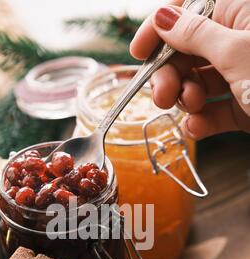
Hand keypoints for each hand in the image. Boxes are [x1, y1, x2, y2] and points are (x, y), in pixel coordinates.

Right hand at [130, 0, 249, 138]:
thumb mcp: (237, 52)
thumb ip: (196, 34)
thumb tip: (161, 18)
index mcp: (240, 11)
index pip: (188, 10)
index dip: (159, 29)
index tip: (138, 52)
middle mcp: (238, 41)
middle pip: (188, 52)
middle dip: (170, 75)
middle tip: (162, 95)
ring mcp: (241, 76)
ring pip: (197, 83)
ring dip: (186, 99)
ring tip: (192, 108)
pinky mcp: (244, 108)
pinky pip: (213, 112)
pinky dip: (201, 122)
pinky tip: (196, 128)